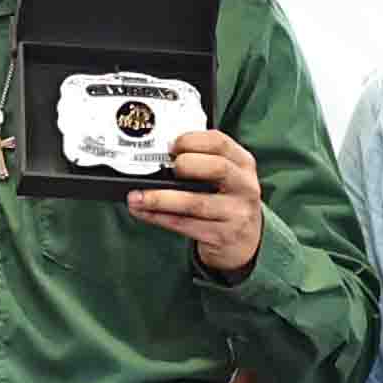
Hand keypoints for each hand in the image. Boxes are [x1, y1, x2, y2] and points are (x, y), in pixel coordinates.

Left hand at [128, 127, 267, 276]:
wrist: (247, 242)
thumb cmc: (227, 201)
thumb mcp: (227, 177)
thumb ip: (202, 162)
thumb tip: (158, 155)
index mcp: (243, 164)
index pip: (220, 142)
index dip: (192, 140)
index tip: (171, 145)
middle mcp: (244, 187)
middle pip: (217, 168)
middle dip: (186, 165)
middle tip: (165, 169)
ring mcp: (236, 213)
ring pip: (195, 202)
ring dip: (160, 198)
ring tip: (136, 196)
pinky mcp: (222, 236)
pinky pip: (185, 224)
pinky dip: (159, 217)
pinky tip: (143, 211)